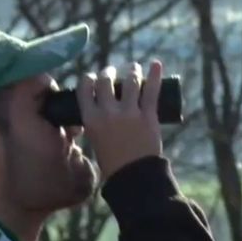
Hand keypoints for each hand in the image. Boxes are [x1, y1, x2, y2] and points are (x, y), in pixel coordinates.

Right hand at [76, 60, 163, 180]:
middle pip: (106, 82)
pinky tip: (156, 64)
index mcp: (91, 120)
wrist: (133, 176)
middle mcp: (108, 113)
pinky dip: (155, 75)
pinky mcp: (148, 116)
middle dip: (108, 73)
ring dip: (131, 70)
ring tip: (133, 67)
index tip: (92, 77)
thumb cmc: (113, 165)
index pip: (85, 90)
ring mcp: (129, 113)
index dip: (88, 79)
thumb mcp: (96, 142)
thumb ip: (98, 126)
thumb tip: (102, 115)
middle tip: (111, 71)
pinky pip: (152, 91)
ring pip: (130, 82)